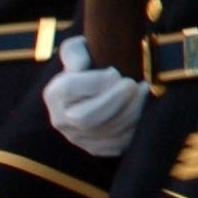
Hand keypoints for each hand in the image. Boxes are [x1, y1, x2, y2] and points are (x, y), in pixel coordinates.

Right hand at [44, 36, 147, 157]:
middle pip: (87, 118)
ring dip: (132, 111)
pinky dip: (134, 127)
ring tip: (143, 91)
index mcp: (54, 93)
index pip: (70, 89)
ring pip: (106, 132)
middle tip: (135, 84)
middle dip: (116, 100)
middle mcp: (61, 119)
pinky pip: (118, 144)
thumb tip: (80, 66)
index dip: (95, 82)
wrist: (97, 85)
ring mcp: (78, 137)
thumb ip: (75, 53)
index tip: (115, 73)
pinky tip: (141, 109)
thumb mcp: (78, 49)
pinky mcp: (96, 147)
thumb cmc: (90, 62)